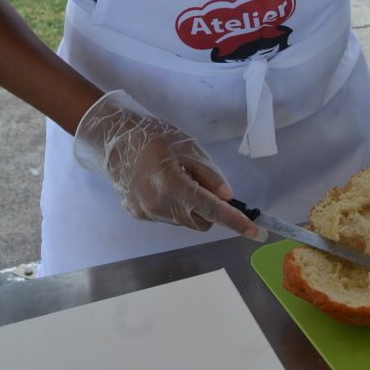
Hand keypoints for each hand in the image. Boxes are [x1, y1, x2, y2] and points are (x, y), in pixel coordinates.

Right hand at [73, 90, 265, 238]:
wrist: (113, 139)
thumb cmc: (154, 137)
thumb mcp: (188, 146)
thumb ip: (209, 174)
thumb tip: (227, 197)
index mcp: (172, 184)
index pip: (211, 209)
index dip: (235, 221)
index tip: (255, 232)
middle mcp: (158, 205)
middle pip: (200, 220)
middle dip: (208, 208)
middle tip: (199, 180)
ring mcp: (146, 213)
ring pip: (184, 220)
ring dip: (190, 206)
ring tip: (174, 177)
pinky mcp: (138, 215)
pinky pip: (168, 216)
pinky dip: (173, 205)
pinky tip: (161, 184)